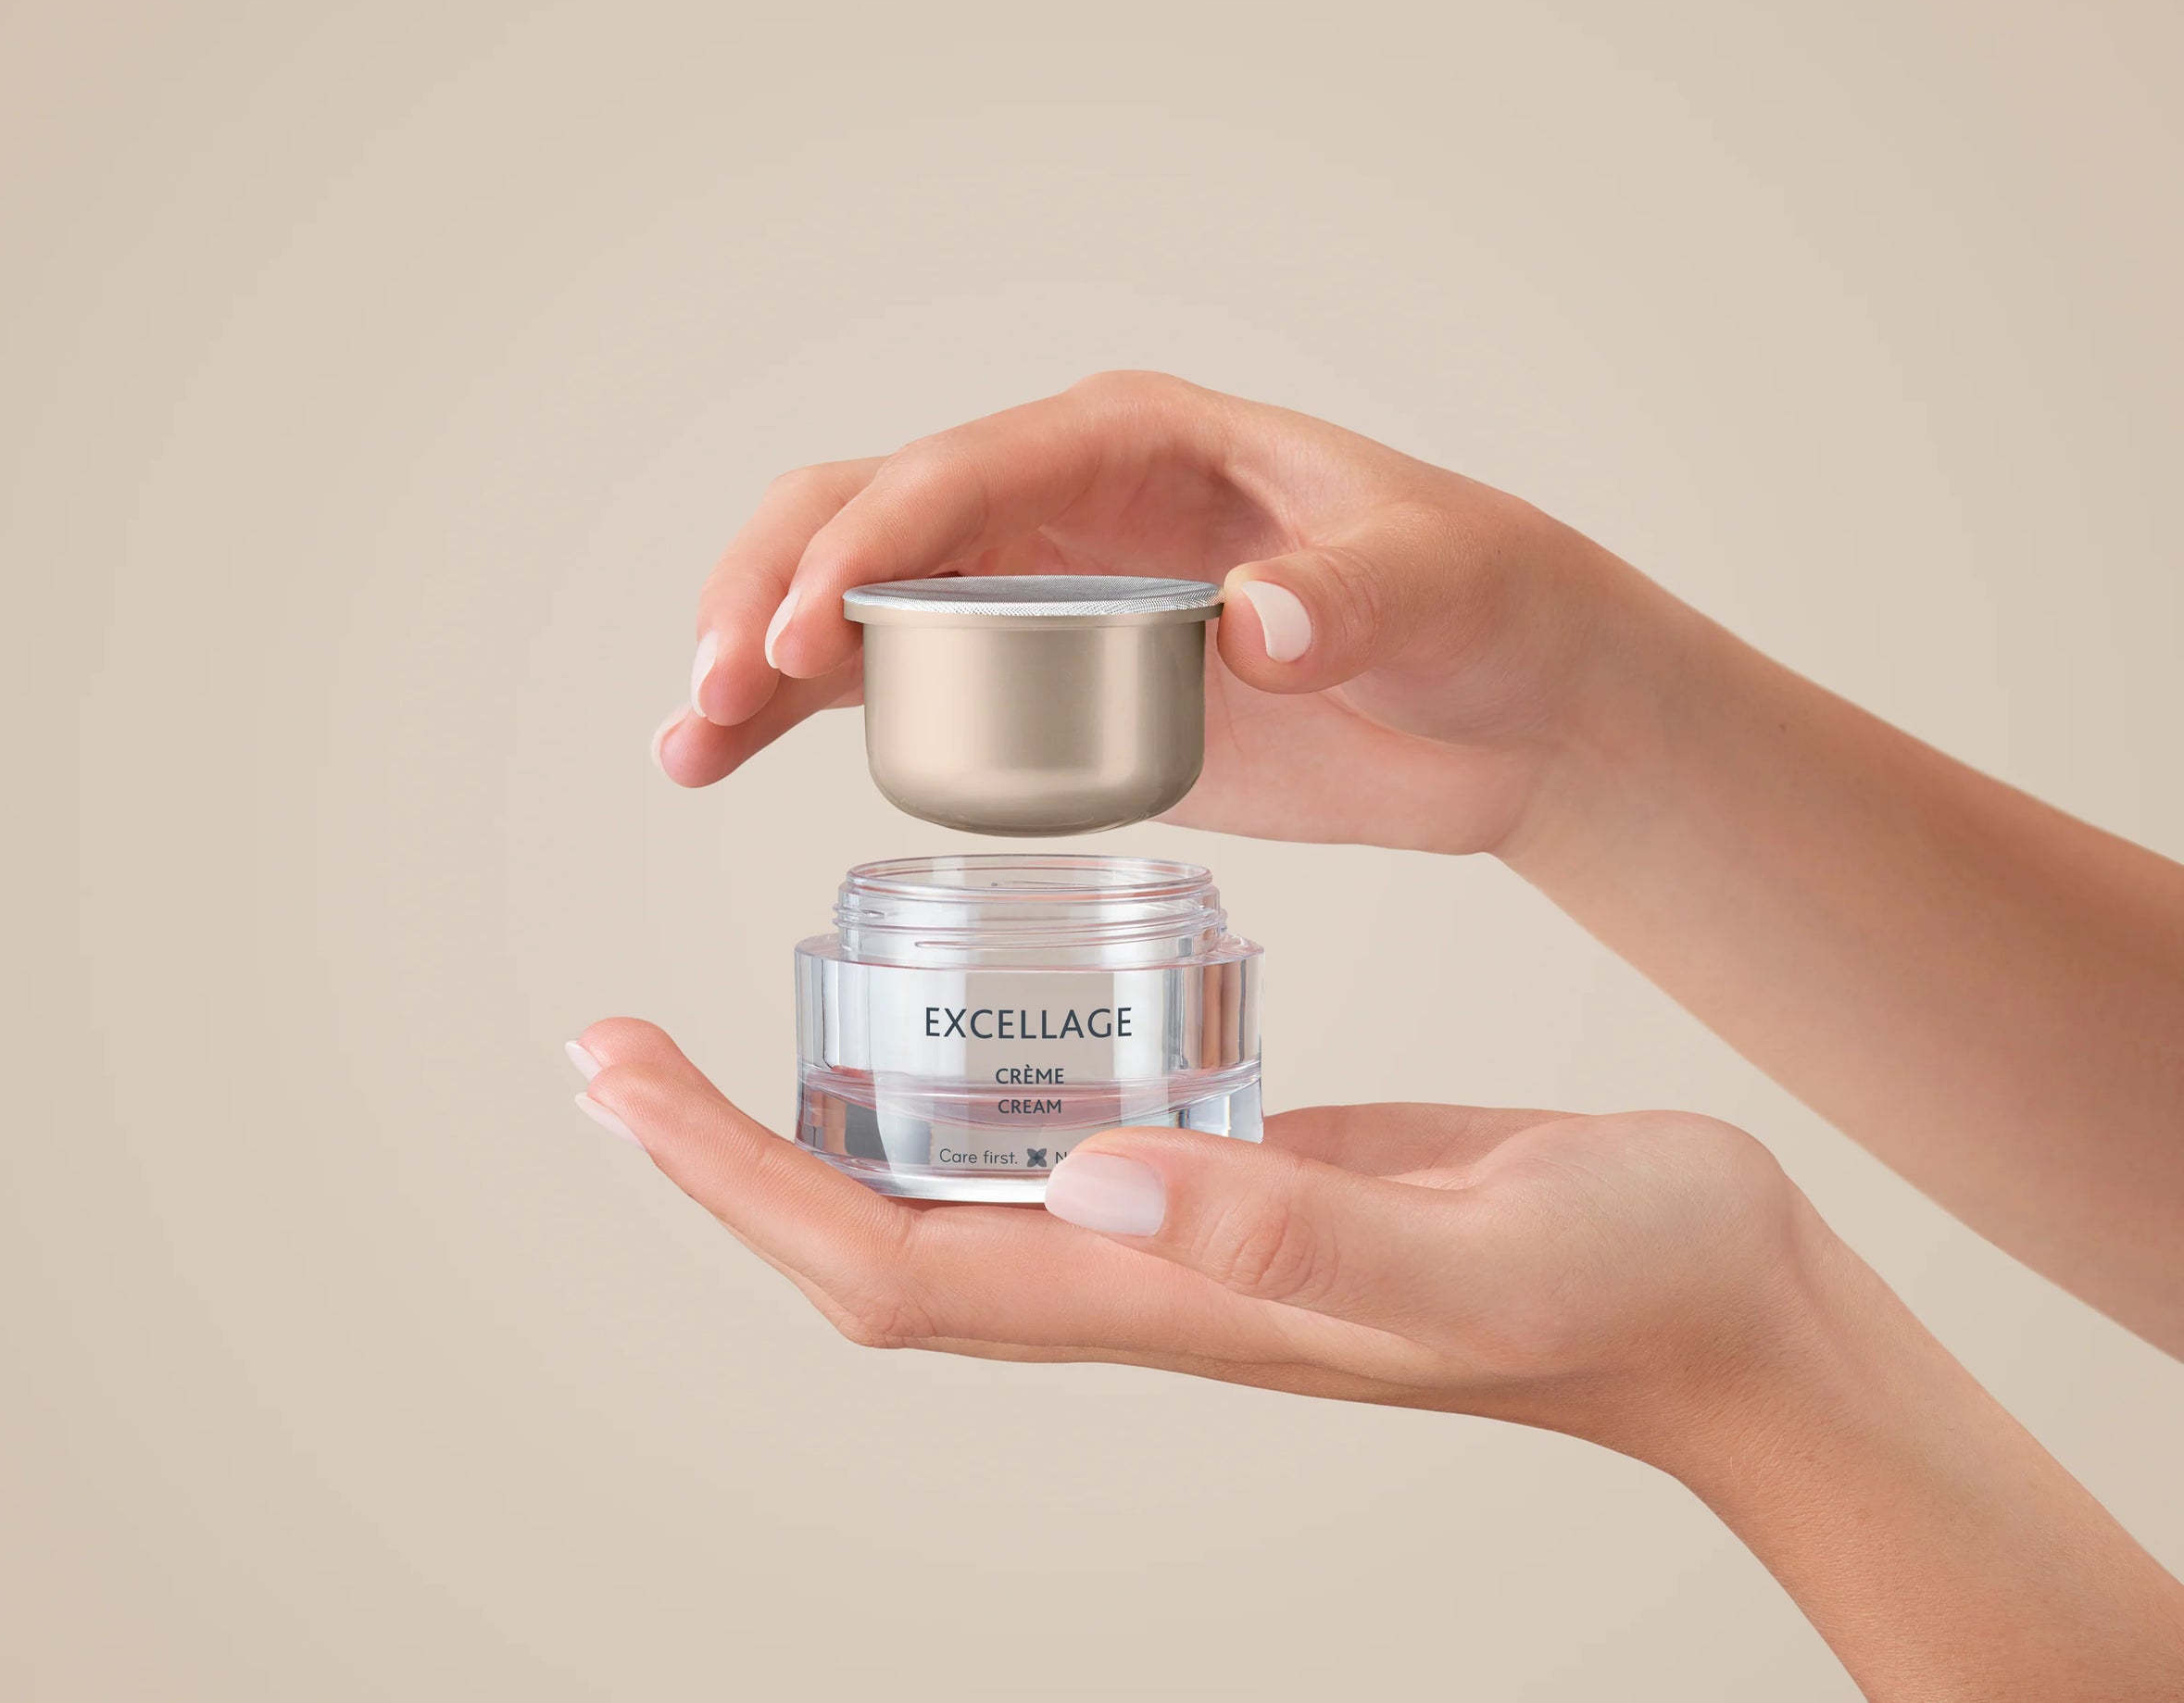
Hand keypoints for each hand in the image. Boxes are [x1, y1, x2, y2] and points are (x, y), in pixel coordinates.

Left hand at [569, 1017, 1807, 1449]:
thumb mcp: (1466, 1249)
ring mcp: (1187, 1232)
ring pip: (946, 1203)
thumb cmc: (1625, 1281)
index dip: (737, 1186)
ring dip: (808, 1141)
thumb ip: (1292, 1232)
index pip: (889, 1266)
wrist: (1722, 1303)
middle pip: (873, 1246)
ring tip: (718, 1053)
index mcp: (1171, 1300)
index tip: (625, 1078)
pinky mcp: (1238, 1173)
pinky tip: (949, 1029)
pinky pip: (1046, 1150)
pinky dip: (952, 1095)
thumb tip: (1095, 1183)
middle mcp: (1148, 1275)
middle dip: (719, 1162)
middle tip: (610, 1053)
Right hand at [654, 371, 1645, 856]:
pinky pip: (884, 677)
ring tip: (688, 742)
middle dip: (777, 587)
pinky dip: (796, 708)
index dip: (873, 543)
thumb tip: (1257, 616)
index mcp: (1133, 434)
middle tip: (719, 691)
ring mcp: (1034, 586)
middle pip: (867, 509)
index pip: (965, 471)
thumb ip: (1346, 596)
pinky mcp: (1034, 676)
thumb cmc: (1478, 601)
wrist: (1504, 701)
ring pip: (849, 592)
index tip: (808, 633)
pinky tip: (720, 756)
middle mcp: (1058, 495)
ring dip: (755, 650)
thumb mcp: (1432, 586)